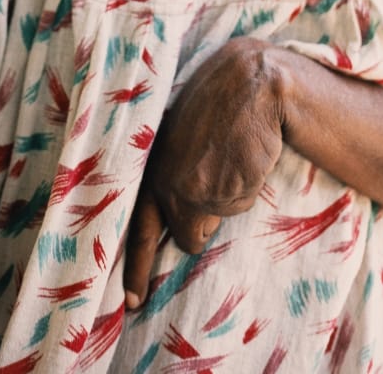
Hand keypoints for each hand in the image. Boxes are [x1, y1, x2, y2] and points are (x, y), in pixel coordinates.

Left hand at [123, 37, 286, 308]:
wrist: (251, 83)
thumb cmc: (220, 104)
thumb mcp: (181, 133)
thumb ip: (171, 169)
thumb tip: (174, 220)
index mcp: (152, 163)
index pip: (137, 222)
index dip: (134, 263)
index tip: (131, 300)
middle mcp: (166, 180)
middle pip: (184, 236)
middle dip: (187, 236)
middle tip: (163, 263)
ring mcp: (195, 188)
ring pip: (213, 221)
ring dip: (226, 199)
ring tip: (233, 158)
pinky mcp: (224, 192)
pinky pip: (237, 206)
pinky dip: (244, 189)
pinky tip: (246, 157)